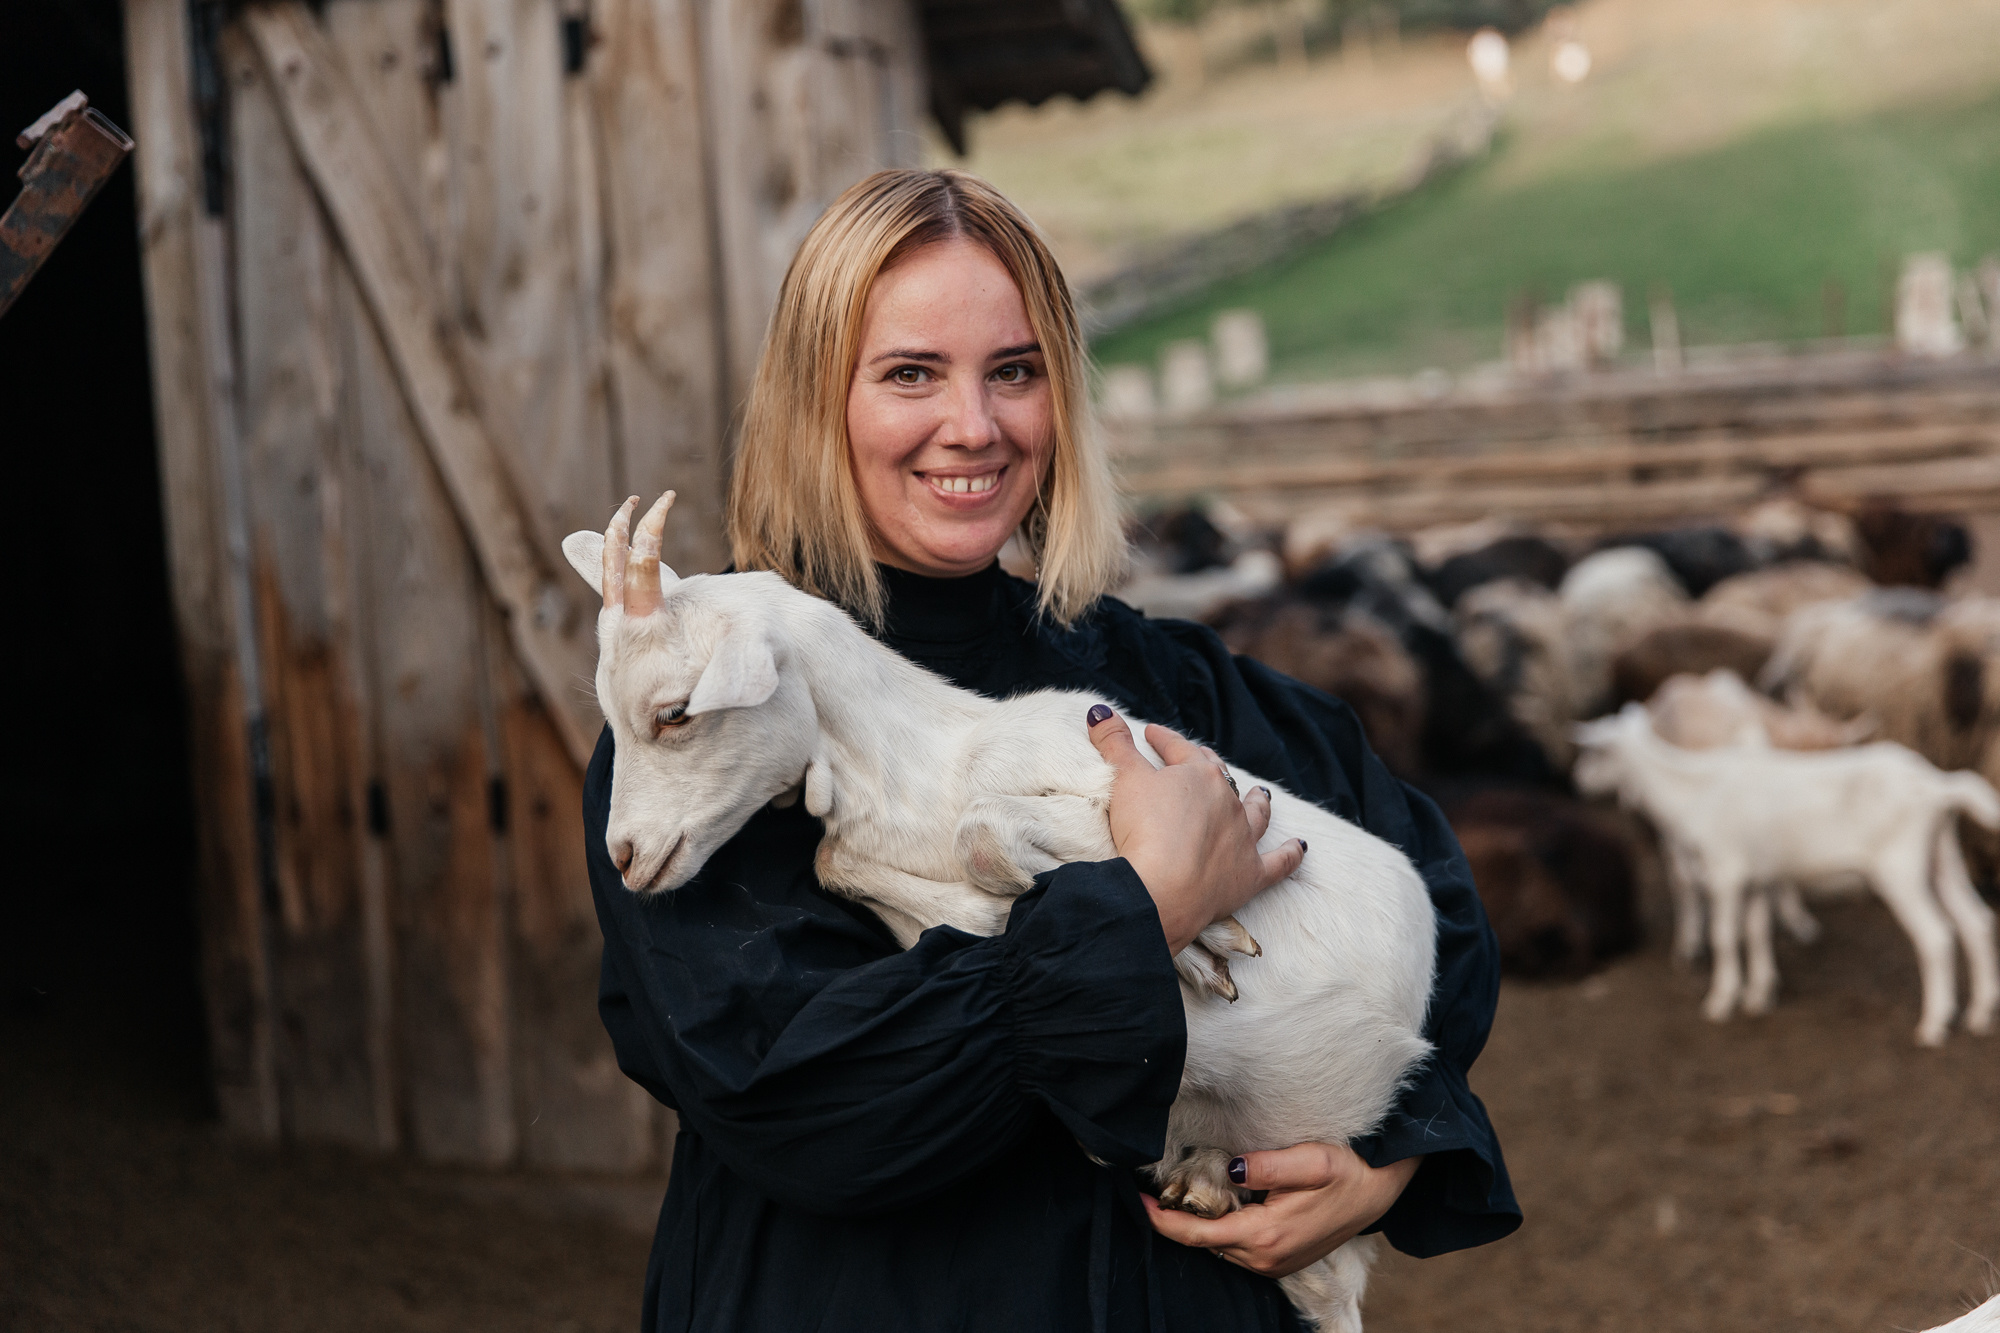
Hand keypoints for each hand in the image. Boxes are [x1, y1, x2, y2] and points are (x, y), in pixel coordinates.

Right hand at [1086, 705, 1303, 954]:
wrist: (1162, 889)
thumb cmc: (1143, 830)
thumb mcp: (1123, 779)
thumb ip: (1114, 743)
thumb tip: (1099, 710)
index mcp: (1199, 775)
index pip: (1180, 749)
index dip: (1164, 739)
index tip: (1150, 733)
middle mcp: (1228, 802)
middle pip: (1219, 777)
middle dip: (1208, 765)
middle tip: (1196, 757)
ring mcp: (1242, 839)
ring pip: (1256, 814)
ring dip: (1257, 802)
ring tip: (1261, 793)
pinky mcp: (1250, 875)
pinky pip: (1279, 862)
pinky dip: (1290, 855)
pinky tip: (1300, 847)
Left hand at [1142, 1144, 1421, 1278]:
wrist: (1379, 1191)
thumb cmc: (1347, 1170)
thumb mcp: (1311, 1159)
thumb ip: (1268, 1164)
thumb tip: (1231, 1170)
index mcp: (1266, 1234)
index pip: (1199, 1234)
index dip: (1164, 1221)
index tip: (1140, 1202)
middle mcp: (1267, 1257)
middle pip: (1206, 1243)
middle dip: (1178, 1220)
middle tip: (1155, 1190)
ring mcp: (1275, 1264)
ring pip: (1221, 1248)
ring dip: (1202, 1226)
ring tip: (1184, 1193)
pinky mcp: (1282, 1261)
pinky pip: (1239, 1250)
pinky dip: (1223, 1231)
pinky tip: (1222, 1205)